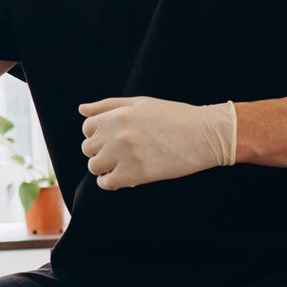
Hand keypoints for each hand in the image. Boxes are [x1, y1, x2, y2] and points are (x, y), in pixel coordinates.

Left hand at [79, 96, 236, 189]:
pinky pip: (106, 183)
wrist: (205, 135)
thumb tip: (81, 109)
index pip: (87, 128)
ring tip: (121, 166)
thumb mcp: (140, 103)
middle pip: (88, 148)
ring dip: (104, 168)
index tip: (112, 139)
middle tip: (119, 154)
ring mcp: (123, 155)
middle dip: (100, 151)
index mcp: (117, 115)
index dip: (98, 135)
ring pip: (94, 167)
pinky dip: (110, 182)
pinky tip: (124, 177)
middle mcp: (116, 134)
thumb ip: (108, 106)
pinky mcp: (134, 174)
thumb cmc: (174, 116)